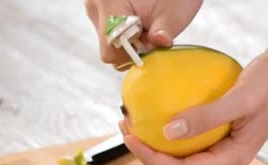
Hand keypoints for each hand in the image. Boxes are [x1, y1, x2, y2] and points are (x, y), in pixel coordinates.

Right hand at [85, 0, 202, 67]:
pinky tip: (138, 19)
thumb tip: (160, 44)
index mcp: (110, 4)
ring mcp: (94, 4)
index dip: (131, 56)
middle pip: (107, 46)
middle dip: (130, 48)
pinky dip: (124, 30)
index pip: (110, 51)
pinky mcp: (98, 5)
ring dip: (128, 40)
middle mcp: (95, 4)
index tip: (149, 47)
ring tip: (146, 23)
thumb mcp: (173, 12)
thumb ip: (163, 33)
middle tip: (150, 33)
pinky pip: (108, 28)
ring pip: (107, 38)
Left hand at [119, 39, 267, 164]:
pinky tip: (160, 108)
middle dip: (150, 151)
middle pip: (180, 164)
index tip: (131, 137)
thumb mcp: (240, 99)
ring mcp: (226, 140)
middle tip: (127, 128)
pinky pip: (193, 129)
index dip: (153, 159)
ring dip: (159, 138)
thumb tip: (168, 132)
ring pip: (185, 149)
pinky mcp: (224, 124)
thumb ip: (205, 117)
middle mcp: (227, 153)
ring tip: (136, 120)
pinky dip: (174, 123)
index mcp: (233, 157)